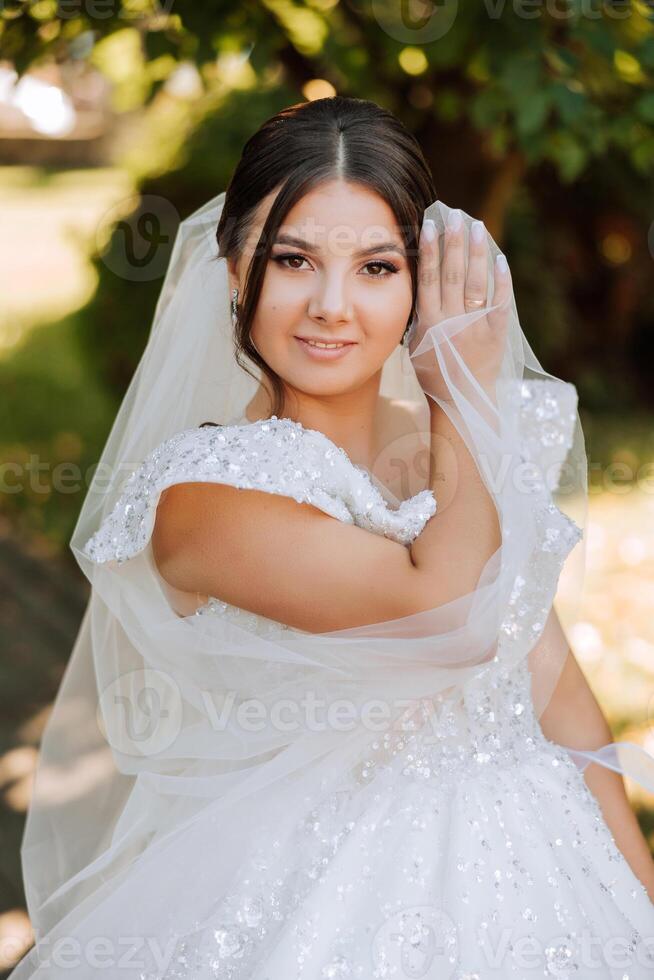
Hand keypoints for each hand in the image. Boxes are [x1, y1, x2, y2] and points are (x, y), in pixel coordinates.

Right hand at [409, 208, 511, 403]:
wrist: (462, 400)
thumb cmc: (435, 372)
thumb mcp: (416, 345)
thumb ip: (419, 316)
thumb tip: (421, 282)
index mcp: (429, 323)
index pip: (428, 279)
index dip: (430, 250)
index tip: (431, 225)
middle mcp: (452, 321)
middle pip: (452, 274)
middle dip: (454, 242)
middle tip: (456, 215)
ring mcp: (475, 326)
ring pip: (475, 282)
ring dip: (476, 252)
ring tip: (477, 226)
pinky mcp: (496, 332)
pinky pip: (500, 302)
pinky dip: (501, 281)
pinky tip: (501, 259)